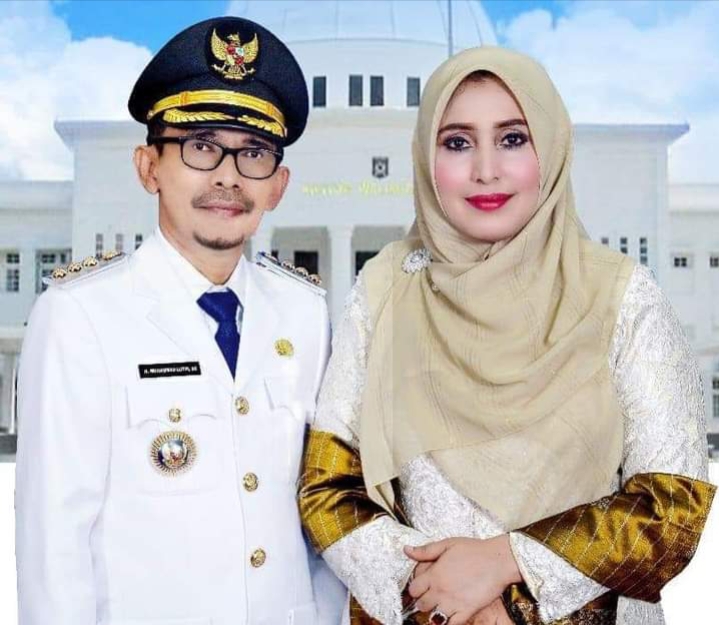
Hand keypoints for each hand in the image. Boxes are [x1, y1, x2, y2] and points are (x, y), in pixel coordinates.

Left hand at [404, 535, 520, 624]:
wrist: (497, 560)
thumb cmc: (474, 550)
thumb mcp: (447, 544)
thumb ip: (425, 550)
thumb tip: (407, 550)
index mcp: (434, 574)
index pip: (413, 589)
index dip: (415, 588)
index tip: (421, 586)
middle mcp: (441, 590)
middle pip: (421, 605)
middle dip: (423, 601)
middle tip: (431, 596)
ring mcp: (454, 603)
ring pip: (434, 617)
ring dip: (434, 612)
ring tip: (440, 605)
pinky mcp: (467, 611)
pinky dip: (448, 622)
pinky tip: (450, 615)